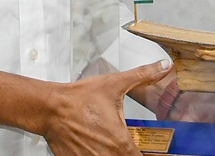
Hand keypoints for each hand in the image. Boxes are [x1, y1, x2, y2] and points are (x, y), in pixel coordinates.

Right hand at [42, 60, 172, 155]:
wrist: (50, 107)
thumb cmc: (79, 98)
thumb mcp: (115, 84)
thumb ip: (143, 75)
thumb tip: (164, 67)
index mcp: (120, 142)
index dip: (149, 155)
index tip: (150, 149)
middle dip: (128, 152)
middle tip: (126, 141)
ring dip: (112, 153)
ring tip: (107, 141)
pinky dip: (95, 154)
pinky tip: (94, 144)